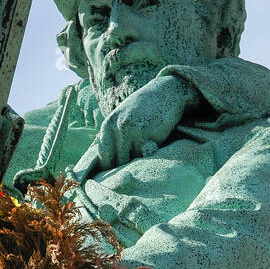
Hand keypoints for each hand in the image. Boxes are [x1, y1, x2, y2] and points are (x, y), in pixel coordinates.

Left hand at [73, 71, 197, 176]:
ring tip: (143, 158)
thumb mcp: (122, 118)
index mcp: (108, 125)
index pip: (103, 156)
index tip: (117, 176)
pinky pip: (145, 157)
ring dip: (137, 164)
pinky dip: (149, 157)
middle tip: (132, 172)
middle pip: (116, 162)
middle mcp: (117, 128)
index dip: (109, 169)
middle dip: (124, 169)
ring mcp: (133, 133)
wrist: (166, 93)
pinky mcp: (148, 136)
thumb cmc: (143, 109)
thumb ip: (113, 137)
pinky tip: (153, 148)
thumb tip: (106, 166)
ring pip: (131, 162)